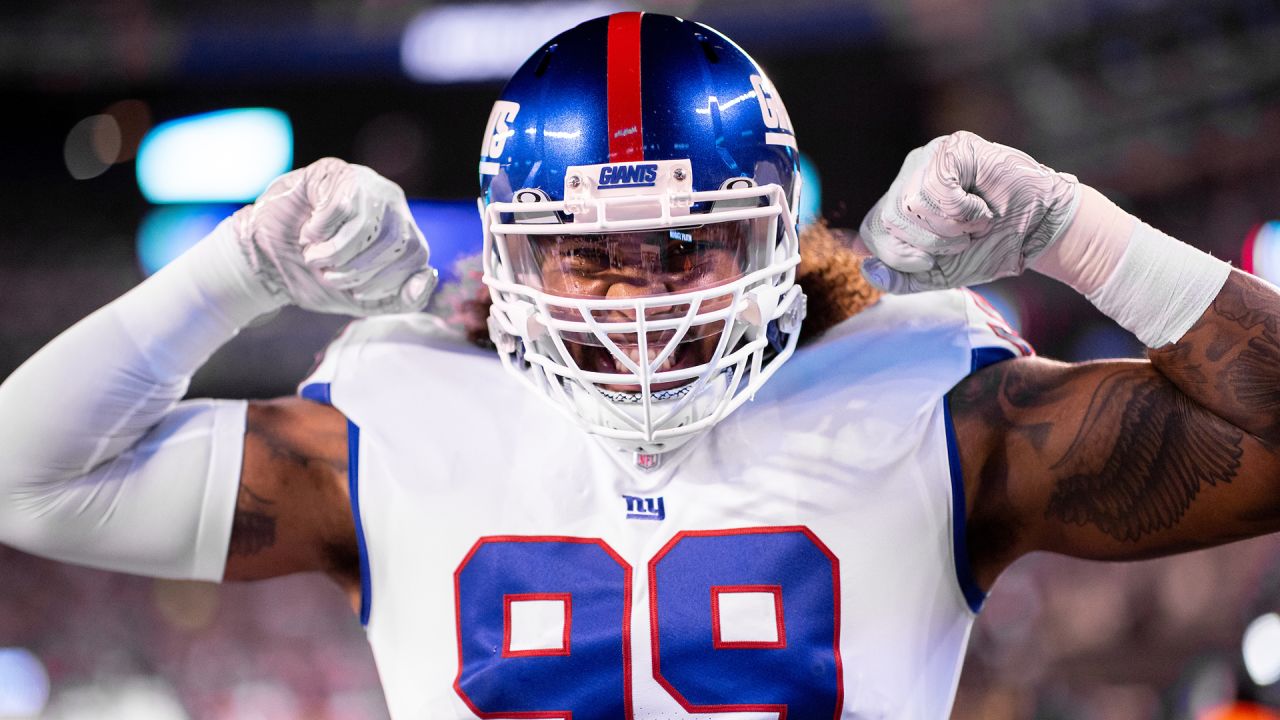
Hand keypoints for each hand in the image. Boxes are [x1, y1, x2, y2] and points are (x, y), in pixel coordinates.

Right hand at [233, 157, 436, 314]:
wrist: (267, 257)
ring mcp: (365, 183)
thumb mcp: (364, 298)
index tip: (358, 293)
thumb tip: (428, 277)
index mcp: (403, 231)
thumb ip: (403, 299)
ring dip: (336, 252)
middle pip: (396, 240)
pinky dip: (321, 230)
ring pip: (367, 223)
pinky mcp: (334, 172)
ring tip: (314, 258)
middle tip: (330, 277)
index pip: (416, 254)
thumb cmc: (318, 276)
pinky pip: (340, 205)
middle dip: (359, 270)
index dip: (388, 280)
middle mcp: (391, 203)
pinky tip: (308, 233)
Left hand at [857, 131, 1078, 293]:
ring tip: (974, 223)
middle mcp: (908, 176)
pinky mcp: (953, 148)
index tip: (930, 262)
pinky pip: (937, 188)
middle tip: (961, 240)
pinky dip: (963, 210)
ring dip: (950, 228)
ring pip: (911, 204)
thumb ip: (899, 277)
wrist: (1038, 233)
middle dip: (928, 245)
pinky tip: (982, 207)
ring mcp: (929, 158)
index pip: (872, 231)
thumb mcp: (937, 274)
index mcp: (900, 203)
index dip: (897, 255)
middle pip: (888, 221)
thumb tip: (865, 268)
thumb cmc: (989, 247)